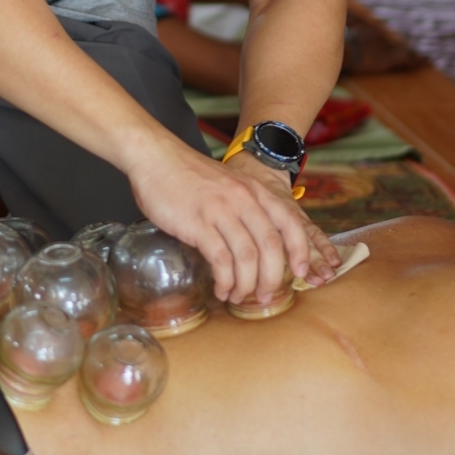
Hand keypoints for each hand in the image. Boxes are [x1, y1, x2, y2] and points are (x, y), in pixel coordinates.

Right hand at [125, 132, 338, 305]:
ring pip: (248, 257)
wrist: (155, 157)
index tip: (300, 272)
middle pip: (271, 246)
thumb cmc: (189, 174)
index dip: (299, 251)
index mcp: (255, 190)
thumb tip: (256, 242)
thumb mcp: (229, 183)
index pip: (290, 223)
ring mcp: (221, 211)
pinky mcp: (198, 224)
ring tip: (238, 297)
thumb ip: (245, 207)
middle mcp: (243, 199)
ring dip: (246, 285)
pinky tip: (221, 288)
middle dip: (271, 278)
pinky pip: (221, 260)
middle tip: (264, 296)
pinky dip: (225, 280)